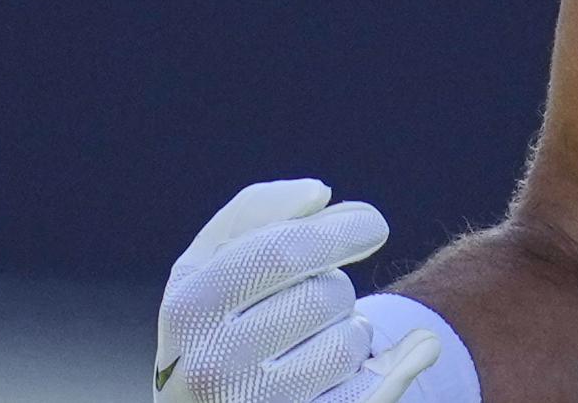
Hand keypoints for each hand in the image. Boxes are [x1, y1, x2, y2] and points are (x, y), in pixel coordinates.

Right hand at [156, 179, 444, 402]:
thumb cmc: (213, 331)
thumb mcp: (209, 270)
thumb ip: (258, 217)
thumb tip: (319, 194)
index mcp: (189, 310)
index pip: (281, 252)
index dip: (338, 231)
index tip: (371, 224)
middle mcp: (212, 367)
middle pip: (322, 295)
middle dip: (336, 287)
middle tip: (320, 304)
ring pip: (348, 344)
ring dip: (352, 334)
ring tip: (317, 346)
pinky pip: (369, 392)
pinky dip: (388, 369)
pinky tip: (376, 364)